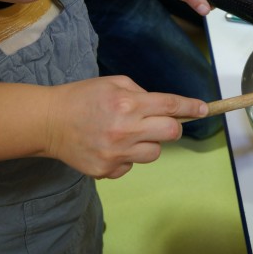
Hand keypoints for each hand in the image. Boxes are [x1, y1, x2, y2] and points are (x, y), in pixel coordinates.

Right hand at [46, 76, 207, 178]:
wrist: (48, 122)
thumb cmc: (82, 97)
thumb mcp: (113, 83)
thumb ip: (141, 93)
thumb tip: (164, 107)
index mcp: (127, 104)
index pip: (170, 106)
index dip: (191, 107)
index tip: (204, 109)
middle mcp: (125, 130)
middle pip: (171, 133)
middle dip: (172, 127)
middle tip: (161, 124)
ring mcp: (116, 153)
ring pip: (154, 153)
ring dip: (148, 143)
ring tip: (127, 135)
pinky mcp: (107, 171)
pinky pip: (131, 166)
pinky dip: (127, 157)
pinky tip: (110, 146)